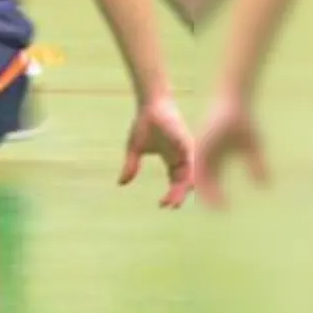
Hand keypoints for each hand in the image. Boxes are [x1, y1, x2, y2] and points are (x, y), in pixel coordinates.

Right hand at [119, 94, 194, 208]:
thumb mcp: (134, 149)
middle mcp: (182, 158)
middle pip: (184, 182)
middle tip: (171, 207)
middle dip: (178, 196)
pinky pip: (192, 163)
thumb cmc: (143, 124)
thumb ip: (130, 166)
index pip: (175, 182)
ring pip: (191, 175)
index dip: (170, 195)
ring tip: (176, 200)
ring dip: (184, 189)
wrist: (150, 106)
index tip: (162, 205)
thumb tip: (120, 183)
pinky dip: (191, 174)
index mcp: (172, 160)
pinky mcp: (188, 144)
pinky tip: (187, 185)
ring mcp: (187, 152)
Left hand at [193, 94, 267, 208]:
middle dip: (203, 195)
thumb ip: (257, 166)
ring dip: (196, 186)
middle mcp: (205, 154)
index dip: (215, 196)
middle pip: (200, 179)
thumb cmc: (244, 122)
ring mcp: (201, 147)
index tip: (221, 211)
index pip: (212, 182)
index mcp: (215, 158)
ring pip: (196, 171)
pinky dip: (199, 171)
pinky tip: (198, 182)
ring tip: (195, 201)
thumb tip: (265, 186)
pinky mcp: (201, 140)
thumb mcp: (253, 148)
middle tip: (206, 211)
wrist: (236, 101)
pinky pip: (198, 159)